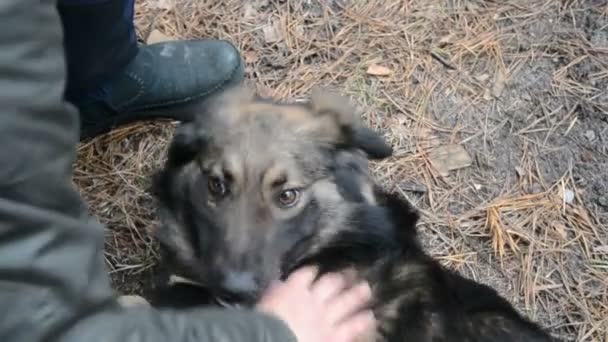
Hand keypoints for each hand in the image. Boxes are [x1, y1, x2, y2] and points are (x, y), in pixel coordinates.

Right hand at [256, 267, 375, 341]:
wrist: (273, 340)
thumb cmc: (264, 322)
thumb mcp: (265, 301)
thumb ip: (275, 292)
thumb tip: (278, 285)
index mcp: (294, 289)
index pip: (306, 274)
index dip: (313, 271)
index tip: (318, 268)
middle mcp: (313, 299)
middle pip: (331, 283)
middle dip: (342, 277)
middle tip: (353, 271)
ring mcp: (326, 316)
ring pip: (345, 301)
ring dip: (357, 294)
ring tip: (366, 288)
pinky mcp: (334, 335)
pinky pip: (351, 326)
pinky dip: (361, 321)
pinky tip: (370, 317)